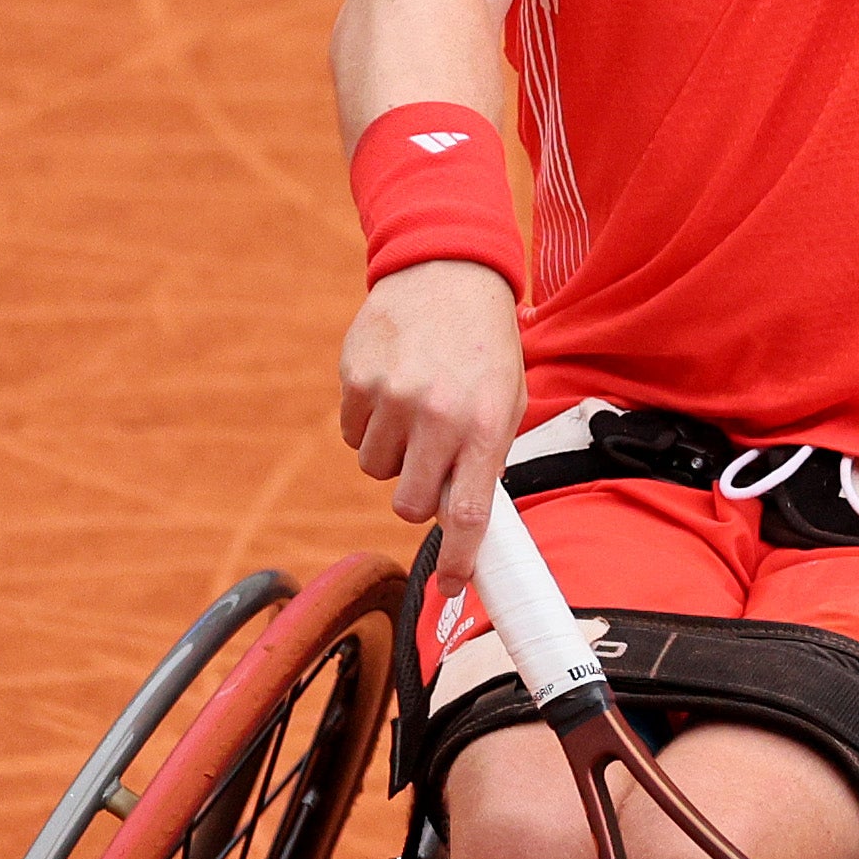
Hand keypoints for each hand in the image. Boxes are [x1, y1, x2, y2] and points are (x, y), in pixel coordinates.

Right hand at [337, 258, 526, 576]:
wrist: (446, 272)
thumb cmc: (484, 346)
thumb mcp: (506, 398)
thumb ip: (486, 456)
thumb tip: (466, 520)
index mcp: (484, 425)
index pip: (468, 511)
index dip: (459, 558)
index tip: (453, 586)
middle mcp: (436, 415)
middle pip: (408, 504)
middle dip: (416, 497)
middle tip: (429, 467)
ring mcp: (391, 397)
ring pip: (375, 470)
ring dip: (392, 455)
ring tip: (414, 411)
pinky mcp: (356, 380)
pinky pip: (352, 435)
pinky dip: (369, 425)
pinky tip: (391, 390)